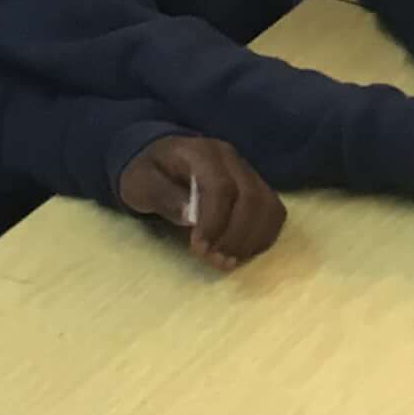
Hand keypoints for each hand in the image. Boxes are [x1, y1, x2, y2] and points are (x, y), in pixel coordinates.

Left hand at [117, 134, 283, 271]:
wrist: (161, 157)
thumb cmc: (148, 173)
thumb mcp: (140, 183)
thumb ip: (162, 196)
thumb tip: (190, 217)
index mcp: (201, 153)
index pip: (221, 187)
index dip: (215, 222)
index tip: (200, 250)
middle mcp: (232, 159)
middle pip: (251, 197)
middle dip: (236, 236)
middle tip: (217, 261)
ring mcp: (248, 172)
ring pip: (269, 205)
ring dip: (252, 239)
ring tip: (229, 261)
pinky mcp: (257, 187)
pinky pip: (273, 212)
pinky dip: (263, 236)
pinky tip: (242, 251)